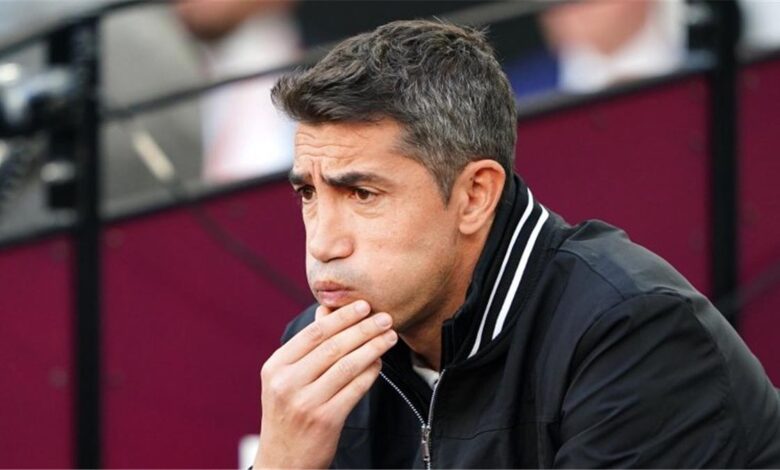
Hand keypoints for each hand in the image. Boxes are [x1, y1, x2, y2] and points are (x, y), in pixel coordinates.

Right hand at [253, 300, 396, 467]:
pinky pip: (355, 388)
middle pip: (333, 346)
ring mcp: (306, 402)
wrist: (283, 463)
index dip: (342, 317)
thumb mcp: (285, 379)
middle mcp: (287, 383)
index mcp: (276, 367)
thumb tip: (326, 310)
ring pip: (347, 365)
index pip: (313, 334)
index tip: (364, 305)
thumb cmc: (288, 414)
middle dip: (363, 329)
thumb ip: (306, 347)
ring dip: (373, 347)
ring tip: (389, 337)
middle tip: (385, 318)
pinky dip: (371, 372)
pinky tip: (380, 362)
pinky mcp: (326, 420)